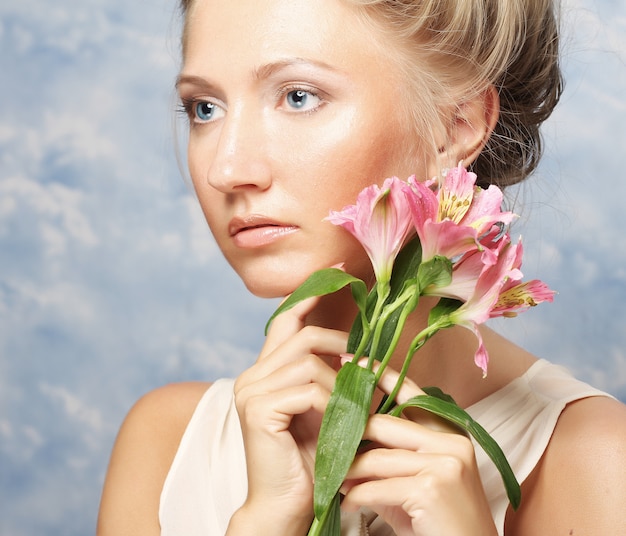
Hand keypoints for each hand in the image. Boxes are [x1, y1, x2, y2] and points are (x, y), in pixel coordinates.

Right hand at [229, 297, 347, 534]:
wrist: (285, 506)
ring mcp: (251, 391)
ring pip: (308, 360)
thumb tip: (360, 354)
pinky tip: (343, 420)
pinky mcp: (258, 409)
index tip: (337, 274)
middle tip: (367, 362)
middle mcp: (251, 376)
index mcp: (264, 373)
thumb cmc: (308, 461)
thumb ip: (328, 379)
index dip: (308, 296)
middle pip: (302, 336)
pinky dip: (333, 400)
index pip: (284, 322)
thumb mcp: (322, 412)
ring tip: (361, 402)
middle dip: (341, 344)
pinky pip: (308, 387)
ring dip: (343, 379)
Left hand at [340, 366, 496, 535]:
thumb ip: (389, 460)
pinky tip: (348, 504)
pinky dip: (356, 496)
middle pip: (385, 424)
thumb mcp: (417, 483)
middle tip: (324, 433)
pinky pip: (377, 485)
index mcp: (451, 433)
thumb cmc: (440, 523)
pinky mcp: (432, 488)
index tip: (352, 361)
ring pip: (377, 457)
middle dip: (351, 432)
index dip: (380, 375)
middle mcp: (451, 442)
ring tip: (333, 481)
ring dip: (349, 472)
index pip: (411, 394)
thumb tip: (350, 446)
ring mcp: (444, 463)